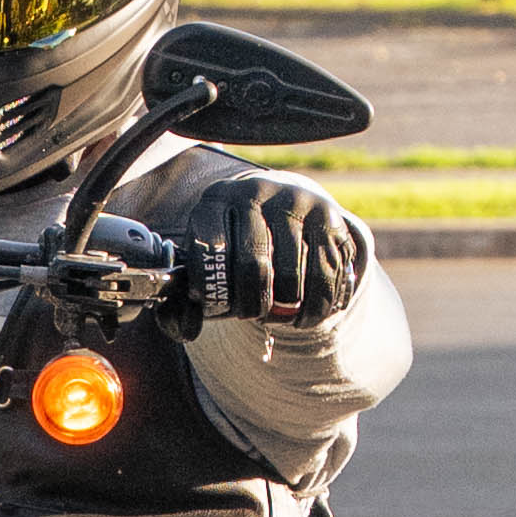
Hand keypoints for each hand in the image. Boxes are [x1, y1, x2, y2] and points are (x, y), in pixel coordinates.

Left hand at [193, 172, 365, 325]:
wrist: (285, 203)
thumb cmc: (238, 240)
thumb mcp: (210, 249)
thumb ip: (192, 287)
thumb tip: (185, 325)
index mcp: (218, 198)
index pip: (210, 250)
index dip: (212, 289)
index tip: (216, 306)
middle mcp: (259, 191)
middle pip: (253, 264)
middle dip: (251, 303)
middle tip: (250, 315)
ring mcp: (297, 202)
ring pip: (291, 276)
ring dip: (284, 310)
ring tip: (276, 317)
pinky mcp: (330, 219)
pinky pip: (324, 277)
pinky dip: (314, 309)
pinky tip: (303, 316)